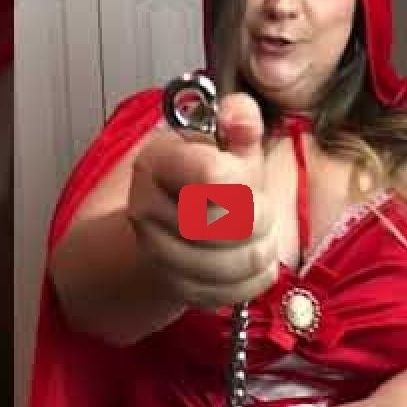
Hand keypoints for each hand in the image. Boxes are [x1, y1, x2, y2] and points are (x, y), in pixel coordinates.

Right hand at [126, 92, 278, 308]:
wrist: (170, 223)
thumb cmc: (204, 179)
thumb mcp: (223, 141)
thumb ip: (239, 121)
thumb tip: (240, 113)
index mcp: (157, 162)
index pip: (213, 175)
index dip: (244, 179)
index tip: (246, 175)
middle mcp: (146, 210)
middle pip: (226, 225)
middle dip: (259, 218)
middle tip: (260, 209)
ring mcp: (157, 254)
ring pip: (231, 265)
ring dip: (260, 250)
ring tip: (259, 236)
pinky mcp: (176, 289)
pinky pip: (233, 293)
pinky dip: (255, 278)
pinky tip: (251, 261)